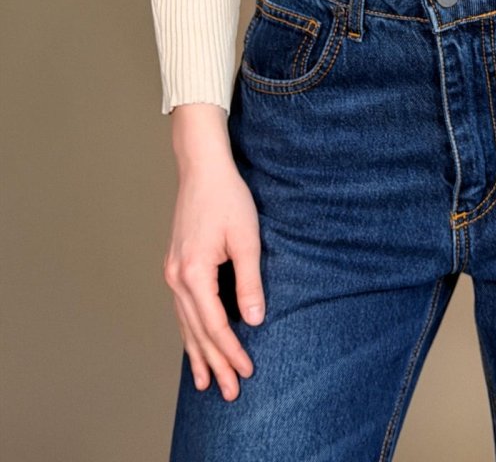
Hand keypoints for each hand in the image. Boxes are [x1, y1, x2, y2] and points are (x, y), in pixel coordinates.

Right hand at [163, 109, 265, 400]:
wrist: (202, 169)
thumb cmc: (228, 198)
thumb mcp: (247, 238)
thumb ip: (249, 281)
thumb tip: (255, 319)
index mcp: (193, 272)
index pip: (214, 324)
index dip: (231, 350)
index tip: (246, 371)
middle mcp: (177, 277)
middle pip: (196, 331)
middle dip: (213, 363)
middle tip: (228, 393)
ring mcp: (173, 272)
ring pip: (185, 323)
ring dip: (198, 353)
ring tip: (206, 383)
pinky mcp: (176, 266)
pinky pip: (182, 309)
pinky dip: (190, 331)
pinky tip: (195, 345)